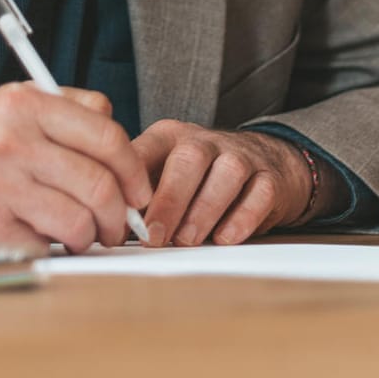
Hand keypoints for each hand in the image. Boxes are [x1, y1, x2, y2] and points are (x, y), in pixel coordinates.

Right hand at [0, 83, 149, 253]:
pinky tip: (44, 242)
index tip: (138, 190)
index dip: (133, 168)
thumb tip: (117, 130)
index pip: (106, 134)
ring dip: (91, 238)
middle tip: (119, 226)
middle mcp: (11, 139)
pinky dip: (54, 250)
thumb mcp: (2, 109)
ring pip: (80, 220)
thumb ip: (61, 109)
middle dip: (120, 214)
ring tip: (83, 237)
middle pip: (99, 182)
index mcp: (23, 104)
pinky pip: (46, 245)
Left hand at [132, 121, 317, 246]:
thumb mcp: (163, 174)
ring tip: (187, 240)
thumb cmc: (199, 176)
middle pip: (189, 158)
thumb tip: (107, 227)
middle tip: (155, 236)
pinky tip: (224, 237)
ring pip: (227, 173)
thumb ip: (138, 196)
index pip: (146, 149)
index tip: (120, 216)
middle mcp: (205, 141)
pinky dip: (242, 218)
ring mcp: (241, 156)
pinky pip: (260, 193)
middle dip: (170, 199)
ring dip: (204, 210)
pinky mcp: (270, 178)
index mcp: (169, 137)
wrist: (263, 161)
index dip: (131, 182)